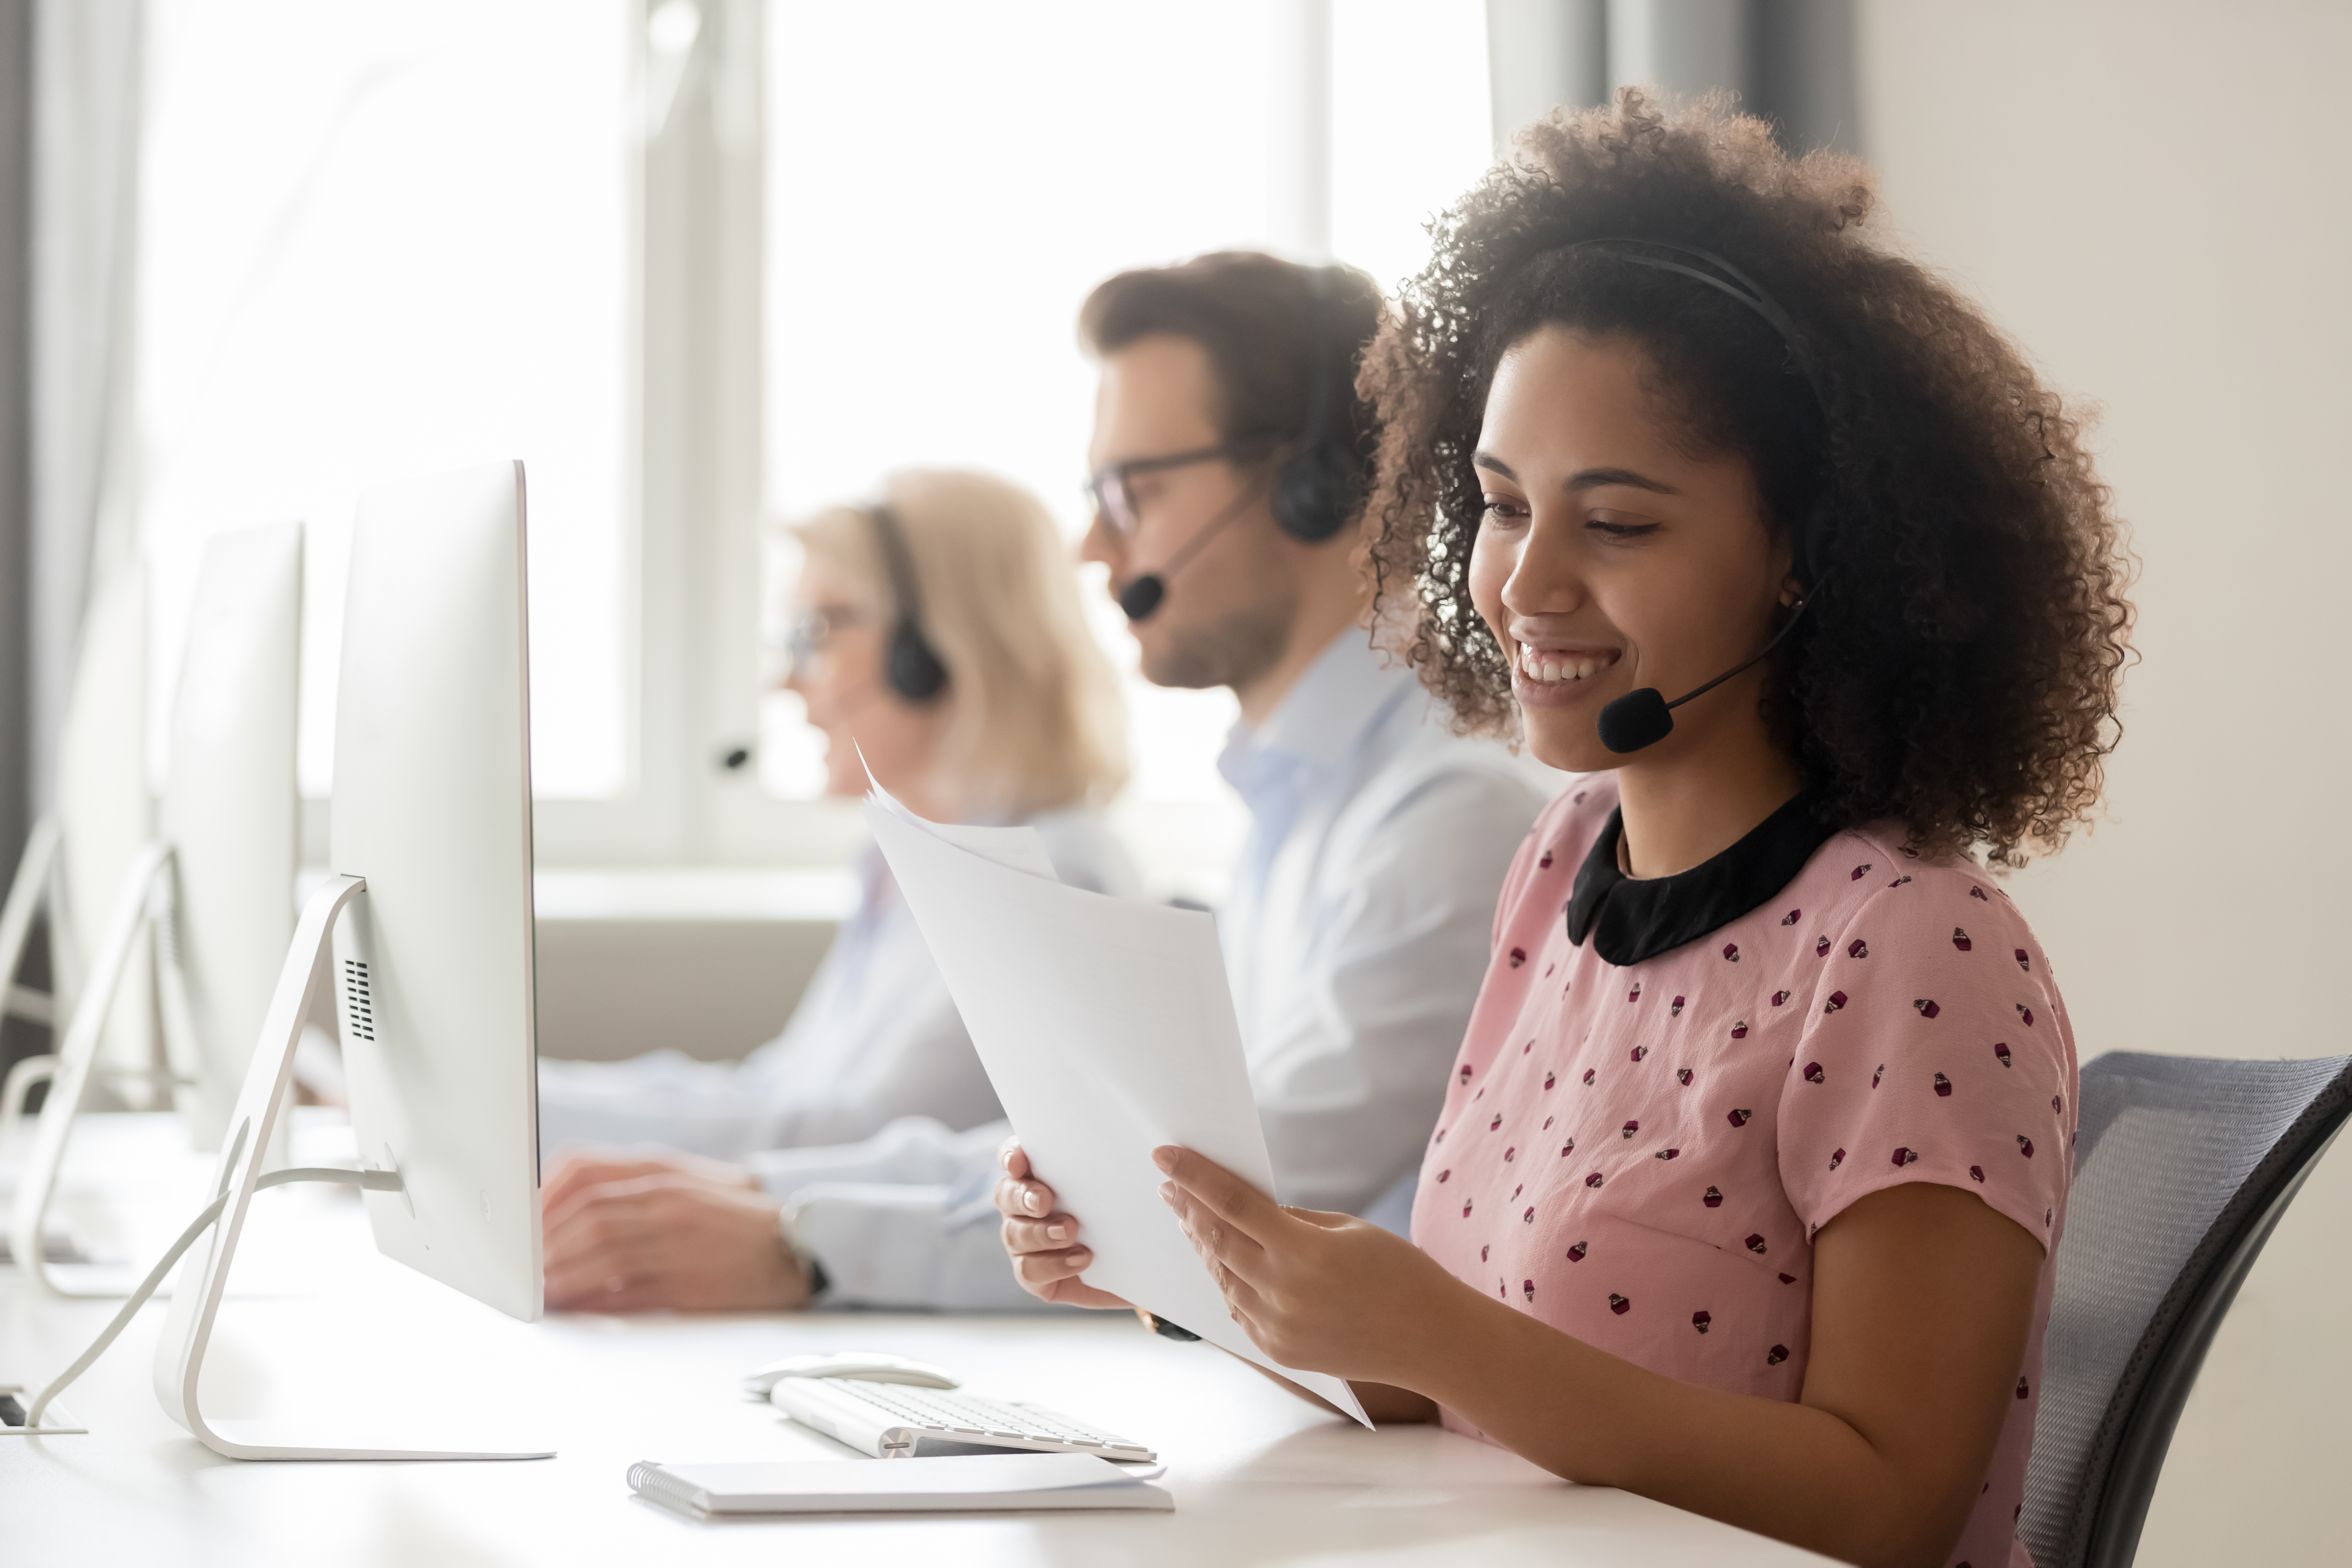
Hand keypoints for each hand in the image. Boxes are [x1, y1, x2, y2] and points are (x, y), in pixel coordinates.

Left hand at [542, 1149, 805, 1312]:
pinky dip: (594, 1300)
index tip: (522, 1222)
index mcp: (662, 1171)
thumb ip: (626, 1188)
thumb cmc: (730, 1218)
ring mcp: (679, 1241)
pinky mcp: (689, 1282)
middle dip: (545, 1244)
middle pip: (588, 1216)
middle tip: (522, 1265)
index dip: (543, 1196)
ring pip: (603, 1253)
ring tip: (539, 1290)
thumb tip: (559, 1208)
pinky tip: (575, 1306)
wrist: (793, 1245)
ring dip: (562, 1275)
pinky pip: (629, 1291)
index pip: (584, 1170)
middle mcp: (668, 1200)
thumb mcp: (681, 1183)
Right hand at [994, 1136, 1130, 1309]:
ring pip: (1013, 1234)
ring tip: (1070, 1232)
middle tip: (1045, 1200)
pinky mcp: (1034, 1274)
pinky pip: (1029, 1270)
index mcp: (1039, 1176)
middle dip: (1023, 1196)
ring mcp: (1024, 1242)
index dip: (1011, 1156)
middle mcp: (1023, 1207)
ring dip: (1040, 1233)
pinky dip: (1053, 1264)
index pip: (1012, 1157)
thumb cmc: (1126, 1215)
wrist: (1139, 1263)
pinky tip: (1081, 1259)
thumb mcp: (1125, 1187)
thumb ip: (1121, 1167)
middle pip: (1005, 1194)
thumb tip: (1154, 1151)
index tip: (1020, 1161)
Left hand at [1155, 1145, 1463, 1383]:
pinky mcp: (1279, 1351)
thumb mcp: (1349, 1229)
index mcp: (1305, 1252)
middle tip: (1169, 1186)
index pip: (1231, 1204)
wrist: (1431, 1339)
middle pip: (1217, 1240)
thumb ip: (1293, 1220)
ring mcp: (1279, 1327)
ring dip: (1202, 1246)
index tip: (1164, 1156)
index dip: (1194, 1177)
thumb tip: (1246, 1208)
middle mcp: (1284, 1292)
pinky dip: (1226, 1282)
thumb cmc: (1399, 1273)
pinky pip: (1238, 1310)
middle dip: (1187, 1209)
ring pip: (1222, 1277)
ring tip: (1189, 1220)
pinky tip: (1221, 1262)